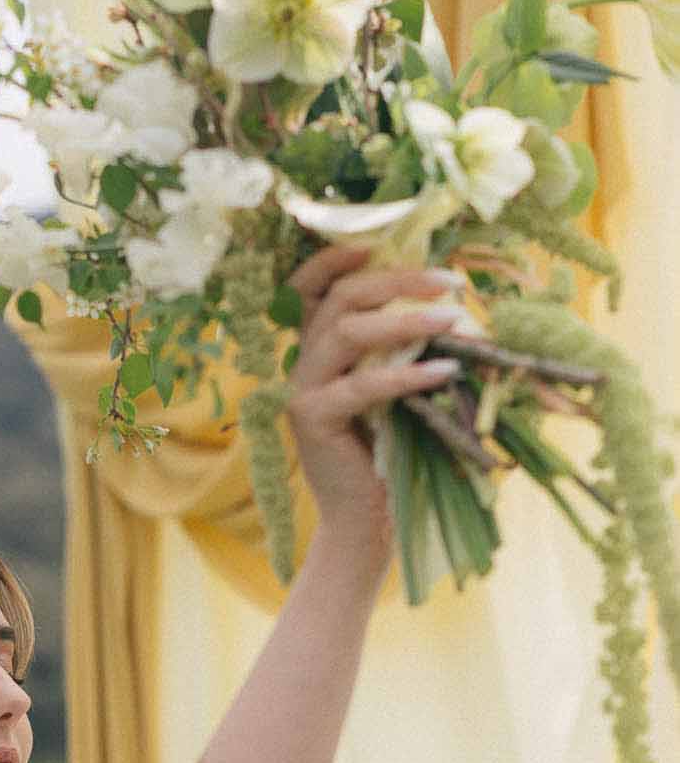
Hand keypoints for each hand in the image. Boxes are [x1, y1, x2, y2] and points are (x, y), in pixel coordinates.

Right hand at [283, 244, 465, 551]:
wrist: (366, 518)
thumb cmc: (391, 451)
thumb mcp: (400, 390)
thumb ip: (409, 350)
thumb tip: (459, 309)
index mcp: (320, 348)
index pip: (311, 288)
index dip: (335, 258)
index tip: (377, 244)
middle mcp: (304, 362)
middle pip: (341, 298)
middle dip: (397, 281)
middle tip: (451, 282)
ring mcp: (303, 390)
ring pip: (347, 332)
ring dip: (404, 320)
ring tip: (454, 320)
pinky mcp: (312, 420)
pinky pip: (360, 386)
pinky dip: (405, 375)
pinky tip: (444, 370)